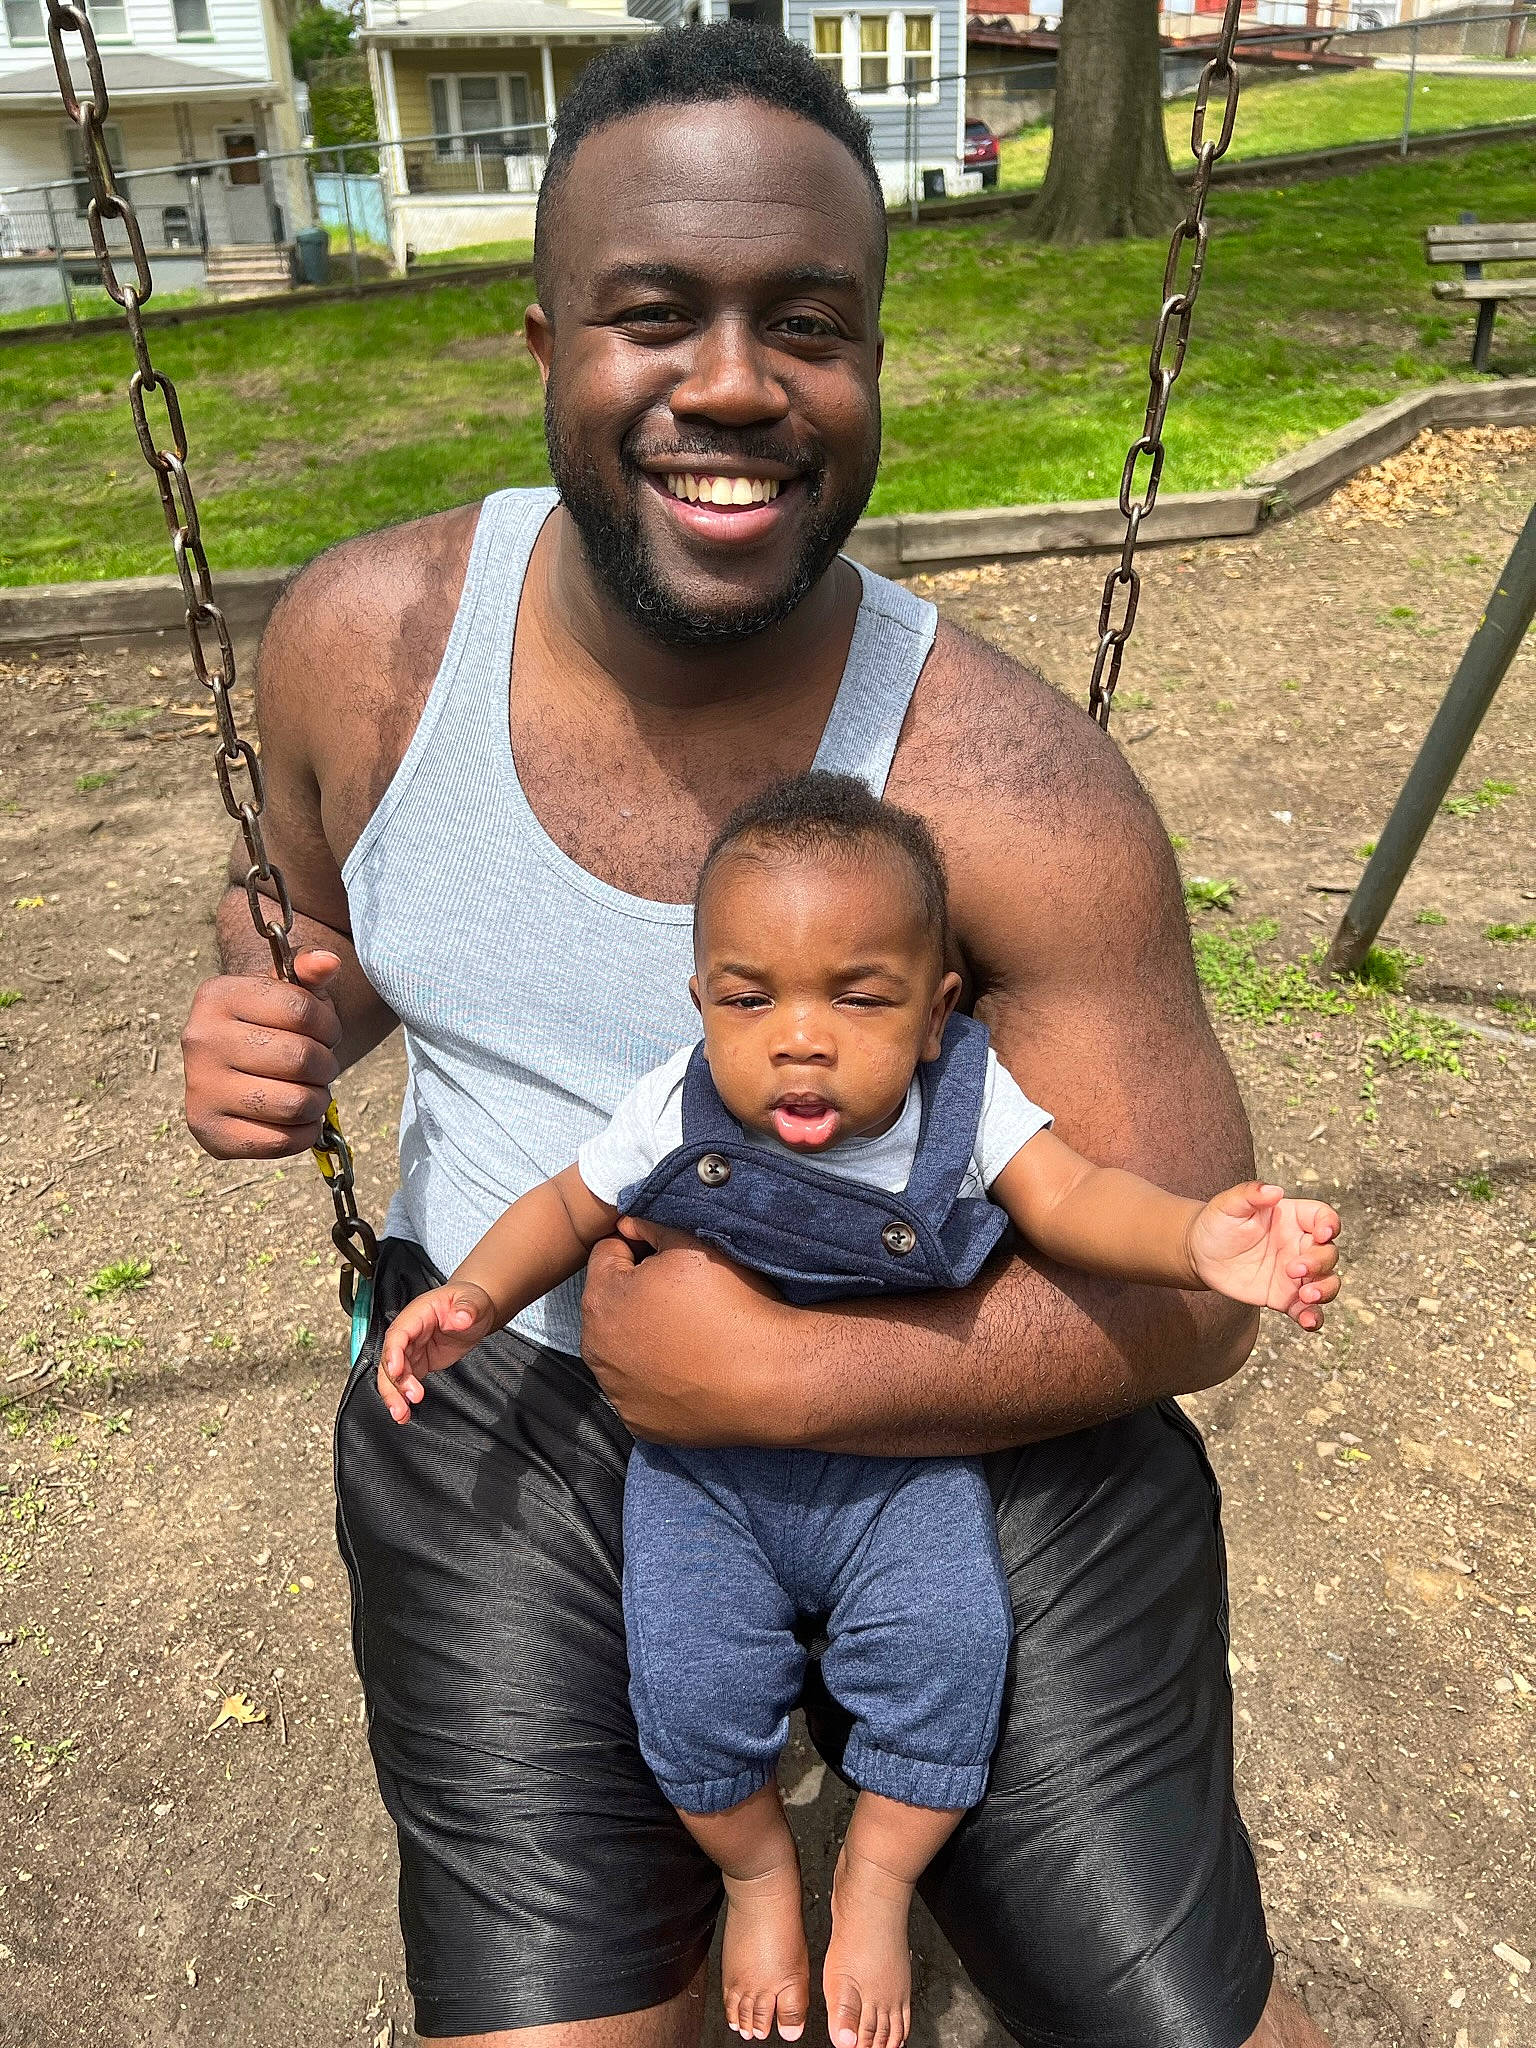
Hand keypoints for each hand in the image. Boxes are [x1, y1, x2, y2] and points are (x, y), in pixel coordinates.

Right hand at [182, 949, 342, 1157]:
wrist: (237, 1060)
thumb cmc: (274, 1021)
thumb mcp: (291, 989)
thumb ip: (310, 971)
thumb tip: (328, 961)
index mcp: (217, 995)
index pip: (301, 1010)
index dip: (330, 1025)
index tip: (326, 1032)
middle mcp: (199, 1039)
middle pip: (300, 1059)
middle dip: (326, 1065)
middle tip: (320, 1066)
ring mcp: (199, 1087)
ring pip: (294, 1103)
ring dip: (317, 1100)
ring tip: (309, 1090)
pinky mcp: (208, 1130)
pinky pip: (278, 1141)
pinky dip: (302, 1134)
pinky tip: (296, 1119)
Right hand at [376, 1282, 497, 1422]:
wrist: (472, 1310)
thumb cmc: (468, 1301)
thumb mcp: (472, 1301)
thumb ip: (467, 1309)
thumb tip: (462, 1318)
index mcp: (417, 1314)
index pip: (398, 1334)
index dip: (393, 1352)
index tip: (396, 1369)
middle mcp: (409, 1332)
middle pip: (390, 1358)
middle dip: (392, 1382)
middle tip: (403, 1402)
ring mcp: (412, 1349)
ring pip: (393, 1374)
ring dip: (394, 1394)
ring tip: (401, 1414)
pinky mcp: (418, 1363)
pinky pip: (404, 1381)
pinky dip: (402, 1397)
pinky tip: (404, 1413)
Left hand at [579, 1219, 789, 1444]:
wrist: (772, 1377)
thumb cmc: (732, 1305)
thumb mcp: (692, 1245)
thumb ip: (651, 1226)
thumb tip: (628, 1223)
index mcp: (603, 1300)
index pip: (607, 1255)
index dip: (640, 1247)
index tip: (671, 1257)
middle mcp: (597, 1350)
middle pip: (610, 1305)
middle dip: (636, 1294)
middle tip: (684, 1295)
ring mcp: (617, 1391)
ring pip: (622, 1350)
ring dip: (643, 1338)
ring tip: (689, 1333)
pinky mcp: (640, 1422)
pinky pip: (639, 1390)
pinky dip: (657, 1378)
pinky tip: (690, 1369)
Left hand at [1187, 1182, 1340, 1330]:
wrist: (1200, 1254)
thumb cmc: (1217, 1222)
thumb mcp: (1229, 1204)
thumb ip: (1250, 1193)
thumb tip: (1274, 1190)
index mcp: (1293, 1218)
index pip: (1324, 1217)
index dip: (1330, 1224)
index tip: (1322, 1234)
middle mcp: (1300, 1245)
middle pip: (1328, 1253)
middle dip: (1319, 1262)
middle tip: (1293, 1270)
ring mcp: (1295, 1274)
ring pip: (1327, 1282)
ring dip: (1324, 1290)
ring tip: (1306, 1296)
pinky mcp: (1285, 1297)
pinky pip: (1307, 1309)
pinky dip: (1313, 1317)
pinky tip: (1307, 1321)